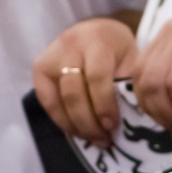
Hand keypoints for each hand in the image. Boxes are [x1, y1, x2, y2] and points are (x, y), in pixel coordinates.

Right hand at [33, 17, 138, 148]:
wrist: (100, 32)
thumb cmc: (119, 53)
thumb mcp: (131, 62)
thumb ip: (128, 86)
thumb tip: (128, 124)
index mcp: (98, 40)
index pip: (96, 77)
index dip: (103, 105)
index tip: (112, 127)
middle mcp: (71, 44)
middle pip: (73, 91)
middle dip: (88, 121)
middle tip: (103, 140)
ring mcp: (52, 54)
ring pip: (57, 98)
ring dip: (75, 125)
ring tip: (92, 138)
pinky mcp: (40, 67)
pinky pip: (46, 100)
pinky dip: (61, 120)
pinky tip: (76, 130)